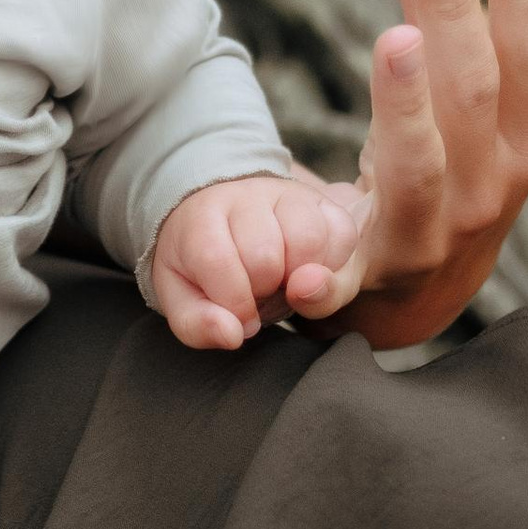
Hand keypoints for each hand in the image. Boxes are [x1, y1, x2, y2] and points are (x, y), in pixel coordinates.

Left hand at [151, 167, 372, 349]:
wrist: (233, 226)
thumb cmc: (204, 270)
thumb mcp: (185, 301)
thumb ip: (197, 324)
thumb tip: (231, 334)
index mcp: (200, 217)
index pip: (215, 259)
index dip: (234, 302)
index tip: (242, 319)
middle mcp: (243, 196)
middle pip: (265, 255)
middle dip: (264, 291)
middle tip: (258, 292)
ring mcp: (286, 194)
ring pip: (308, 239)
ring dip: (301, 279)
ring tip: (284, 281)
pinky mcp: (321, 201)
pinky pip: (342, 234)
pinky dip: (333, 265)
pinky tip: (309, 270)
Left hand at [330, 0, 527, 347]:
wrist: (416, 296)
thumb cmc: (441, 158)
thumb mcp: (441, 76)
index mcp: (519, 137)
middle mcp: (488, 189)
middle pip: (471, 92)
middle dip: (453, 15)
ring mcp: (428, 240)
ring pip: (420, 171)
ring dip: (407, 108)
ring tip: (393, 40)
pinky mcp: (362, 284)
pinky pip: (343, 281)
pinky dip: (326, 279)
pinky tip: (304, 272)